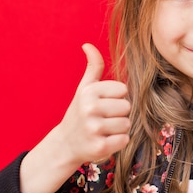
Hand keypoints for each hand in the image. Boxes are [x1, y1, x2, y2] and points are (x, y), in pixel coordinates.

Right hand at [55, 43, 130, 164]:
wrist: (66, 143)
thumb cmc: (80, 112)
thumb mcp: (85, 88)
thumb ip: (93, 67)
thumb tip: (88, 45)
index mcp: (89, 92)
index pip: (123, 90)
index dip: (116, 98)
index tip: (103, 104)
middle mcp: (89, 109)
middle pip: (126, 107)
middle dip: (118, 114)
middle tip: (103, 119)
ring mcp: (93, 129)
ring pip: (126, 124)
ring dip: (118, 129)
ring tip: (103, 130)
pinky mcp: (99, 147)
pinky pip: (124, 139)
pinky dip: (118, 142)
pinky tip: (104, 140)